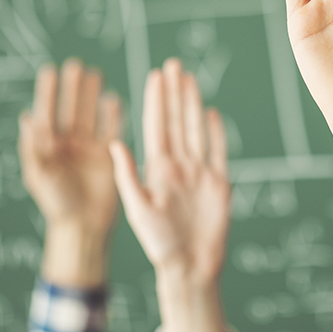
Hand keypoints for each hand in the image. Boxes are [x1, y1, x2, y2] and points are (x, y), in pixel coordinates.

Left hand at [19, 59, 122, 286]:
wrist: (83, 226)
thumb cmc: (56, 204)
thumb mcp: (39, 176)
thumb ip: (33, 147)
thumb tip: (27, 118)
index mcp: (48, 148)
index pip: (47, 114)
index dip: (48, 93)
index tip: (50, 71)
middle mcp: (68, 145)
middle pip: (70, 109)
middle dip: (72, 89)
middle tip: (76, 66)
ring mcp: (89, 150)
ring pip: (90, 116)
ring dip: (92, 96)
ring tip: (95, 75)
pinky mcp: (107, 157)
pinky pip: (111, 130)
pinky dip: (113, 115)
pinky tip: (113, 99)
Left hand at [110, 58, 229, 331]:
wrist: (191, 267)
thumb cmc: (160, 244)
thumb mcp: (138, 209)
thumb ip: (127, 176)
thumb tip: (113, 144)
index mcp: (157, 170)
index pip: (156, 126)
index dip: (155, 100)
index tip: (153, 75)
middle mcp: (178, 166)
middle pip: (176, 121)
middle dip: (173, 92)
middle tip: (172, 64)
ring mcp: (199, 173)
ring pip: (195, 129)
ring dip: (192, 103)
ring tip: (189, 79)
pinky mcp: (219, 183)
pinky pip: (217, 151)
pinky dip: (215, 132)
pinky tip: (210, 112)